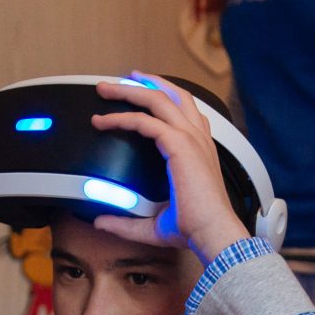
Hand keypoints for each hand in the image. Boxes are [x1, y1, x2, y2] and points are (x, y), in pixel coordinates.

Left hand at [90, 71, 249, 265]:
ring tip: (106, 88)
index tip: (138, 93)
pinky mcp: (179, 145)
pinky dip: (122, 117)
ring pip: (159, 99)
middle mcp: (198, 139)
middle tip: (117, 82)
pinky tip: (104, 122)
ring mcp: (191, 139)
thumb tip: (102, 222)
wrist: (212, 233)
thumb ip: (127, 222)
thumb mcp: (156, 223)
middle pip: (172, 95)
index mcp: (199, 150)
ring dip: (130, 89)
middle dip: (143, 83)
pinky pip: (145, 121)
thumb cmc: (195, 228)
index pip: (183, 111)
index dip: (161, 98)